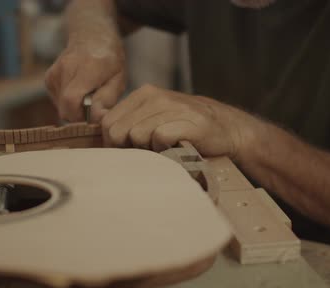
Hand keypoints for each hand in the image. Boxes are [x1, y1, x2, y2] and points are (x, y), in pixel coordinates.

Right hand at [45, 33, 125, 121]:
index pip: (71, 100)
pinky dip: (69, 102)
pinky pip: (58, 102)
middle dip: (80, 116)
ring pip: (61, 108)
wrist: (92, 38)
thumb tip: (96, 118)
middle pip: (65, 108)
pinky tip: (79, 90)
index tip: (95, 115)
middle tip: (94, 106)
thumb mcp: (118, 80)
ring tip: (88, 94)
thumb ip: (107, 100)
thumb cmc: (110, 61)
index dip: (81, 116)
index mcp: (87, 67)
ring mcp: (54, 73)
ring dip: (75, 109)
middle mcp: (66, 68)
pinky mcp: (49, 79)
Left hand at [102, 84, 257, 158]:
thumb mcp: (154, 118)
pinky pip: (159, 139)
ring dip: (148, 149)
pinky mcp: (188, 122)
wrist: (227, 129)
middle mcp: (157, 96)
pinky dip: (165, 150)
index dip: (113, 142)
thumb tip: (102, 137)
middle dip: (128, 148)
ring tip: (164, 148)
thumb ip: (129, 122)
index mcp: (144, 94)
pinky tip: (176, 148)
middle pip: (118, 131)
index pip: (108, 121)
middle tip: (148, 151)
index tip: (129, 151)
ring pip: (136, 135)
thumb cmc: (185, 128)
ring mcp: (173, 107)